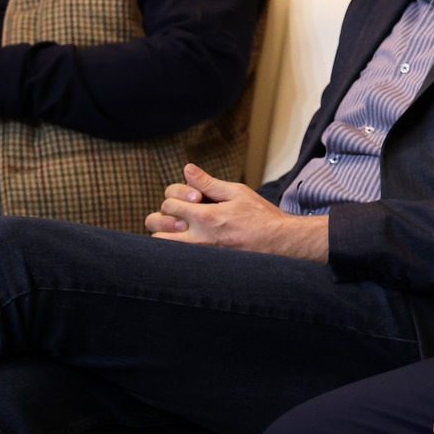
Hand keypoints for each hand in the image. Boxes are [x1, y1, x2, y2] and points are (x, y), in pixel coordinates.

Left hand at [147, 164, 328, 259]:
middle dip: (163, 215)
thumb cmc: (260, 216)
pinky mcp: (202, 263)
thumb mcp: (237, 192)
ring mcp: (198, 254)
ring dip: (165, 232)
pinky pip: (174, 256)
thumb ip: (209, 183)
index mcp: (206, 216)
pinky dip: (172, 247)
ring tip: (181, 228)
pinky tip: (187, 240)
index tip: (194, 198)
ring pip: (160, 244)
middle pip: (156, 224)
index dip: (177, 196)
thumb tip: (187, 169)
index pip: (170, 203)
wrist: (278, 243)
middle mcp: (197, 238)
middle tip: (181, 214)